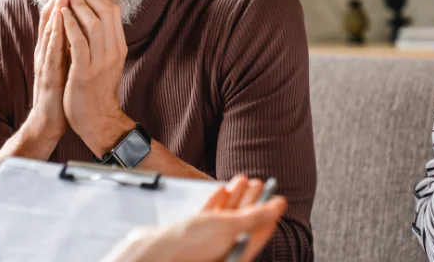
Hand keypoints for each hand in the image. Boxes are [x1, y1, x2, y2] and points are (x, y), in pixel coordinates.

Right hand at [23, 0, 71, 141]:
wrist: (50, 121)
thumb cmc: (61, 92)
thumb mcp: (67, 64)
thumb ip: (70, 45)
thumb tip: (82, 27)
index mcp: (52, 49)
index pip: (57, 18)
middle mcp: (46, 51)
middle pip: (51, 19)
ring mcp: (45, 62)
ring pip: (49, 30)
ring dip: (56, 9)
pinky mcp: (47, 74)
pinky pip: (51, 50)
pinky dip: (55, 32)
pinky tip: (60, 20)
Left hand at [60, 0, 132, 155]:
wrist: (96, 120)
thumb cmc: (97, 89)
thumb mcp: (106, 60)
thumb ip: (102, 39)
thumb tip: (95, 15)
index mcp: (118, 46)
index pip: (113, 11)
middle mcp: (113, 51)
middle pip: (105, 12)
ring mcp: (100, 61)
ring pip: (92, 24)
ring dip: (78, 5)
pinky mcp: (85, 71)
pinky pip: (78, 42)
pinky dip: (70, 25)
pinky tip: (62, 13)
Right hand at [123, 176, 287, 261]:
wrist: (154, 250)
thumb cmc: (189, 245)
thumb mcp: (229, 227)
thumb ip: (255, 217)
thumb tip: (279, 207)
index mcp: (237, 254)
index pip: (259, 233)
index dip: (269, 214)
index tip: (277, 198)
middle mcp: (224, 250)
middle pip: (243, 223)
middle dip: (252, 201)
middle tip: (260, 183)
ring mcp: (207, 243)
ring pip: (226, 217)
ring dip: (236, 197)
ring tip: (244, 179)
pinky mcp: (192, 235)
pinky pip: (209, 217)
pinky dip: (217, 203)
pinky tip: (221, 189)